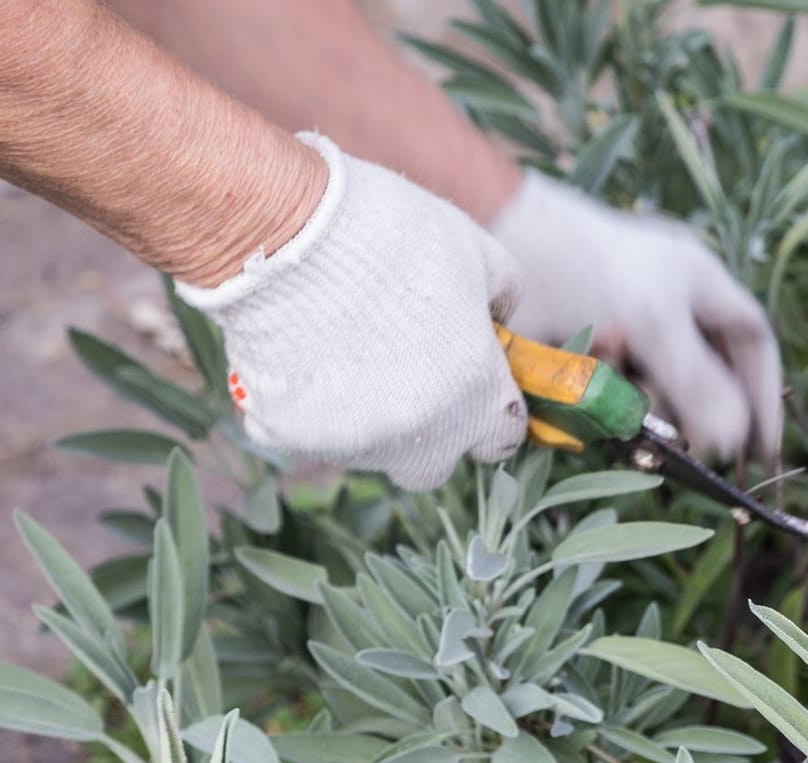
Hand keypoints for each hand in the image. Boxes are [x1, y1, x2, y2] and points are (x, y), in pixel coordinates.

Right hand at [176, 134, 526, 489]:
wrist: (282, 230)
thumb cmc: (388, 233)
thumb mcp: (476, 252)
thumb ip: (502, 298)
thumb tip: (499, 322)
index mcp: (476, 391)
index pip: (503, 437)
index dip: (491, 413)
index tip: (475, 391)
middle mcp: (422, 432)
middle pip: (434, 464)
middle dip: (428, 434)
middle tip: (405, 378)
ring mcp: (355, 442)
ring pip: (369, 452)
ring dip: (365, 420)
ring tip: (343, 352)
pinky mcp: (292, 437)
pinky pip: (306, 437)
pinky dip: (305, 410)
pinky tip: (298, 358)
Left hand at [488, 172, 781, 461]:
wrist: (483, 233)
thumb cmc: (576, 265)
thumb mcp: (652, 324)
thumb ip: (699, 384)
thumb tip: (732, 440)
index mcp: (697, 283)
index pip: (752, 343)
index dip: (764, 395)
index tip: (762, 449)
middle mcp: (664, 304)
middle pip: (700, 378)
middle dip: (688, 411)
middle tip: (676, 442)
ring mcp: (618, 326)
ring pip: (647, 392)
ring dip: (635, 407)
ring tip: (611, 404)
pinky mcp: (573, 349)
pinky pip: (599, 395)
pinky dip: (594, 404)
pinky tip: (574, 392)